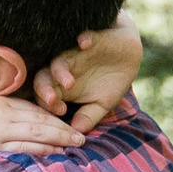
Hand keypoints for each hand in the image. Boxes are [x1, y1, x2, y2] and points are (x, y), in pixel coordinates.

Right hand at [0, 97, 72, 171]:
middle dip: (63, 127)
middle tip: (82, 136)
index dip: (54, 118)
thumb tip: (32, 127)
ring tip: (75, 144)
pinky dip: (43, 150)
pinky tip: (56, 153)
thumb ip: (6, 119)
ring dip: (59, 138)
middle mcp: (1, 113)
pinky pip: (24, 147)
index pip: (34, 109)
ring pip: (36, 132)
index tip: (69, 126)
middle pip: (40, 118)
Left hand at [35, 19, 142, 133]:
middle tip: (51, 99)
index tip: (60, 111)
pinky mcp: (91, 39)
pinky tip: (84, 44)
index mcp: (63, 87)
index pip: (46, 96)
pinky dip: (84, 39)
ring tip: (68, 82)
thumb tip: (77, 134)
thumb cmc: (110, 81)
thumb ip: (88, 116)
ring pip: (60, 60)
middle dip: (45, 88)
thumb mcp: (101, 103)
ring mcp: (75, 54)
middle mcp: (64, 70)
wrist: (127, 54)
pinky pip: (85, 37)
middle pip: (45, 77)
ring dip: (61, 70)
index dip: (48, 104)